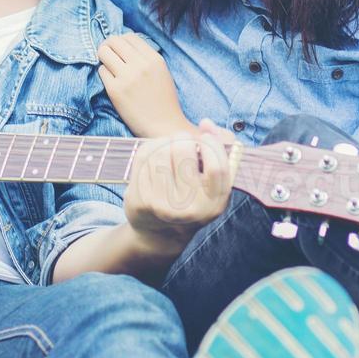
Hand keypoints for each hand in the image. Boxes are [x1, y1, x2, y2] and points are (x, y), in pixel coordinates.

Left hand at [97, 33, 188, 137]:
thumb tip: (124, 44)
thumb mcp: (162, 72)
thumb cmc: (163, 101)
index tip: (119, 50)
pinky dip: (104, 73)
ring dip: (103, 57)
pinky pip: (101, 71)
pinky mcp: (115, 91)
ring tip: (108, 66)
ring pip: (104, 52)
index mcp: (154, 59)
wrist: (164, 127)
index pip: (129, 36)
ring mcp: (127, 77)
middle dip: (108, 45)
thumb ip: (146, 58)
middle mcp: (141, 65)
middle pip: (114, 41)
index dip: (121, 41)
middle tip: (108, 54)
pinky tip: (112, 81)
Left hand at [124, 120, 234, 253]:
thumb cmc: (191, 200)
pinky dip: (150, 149)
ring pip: (162, 150)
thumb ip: (216, 152)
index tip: (206, 138)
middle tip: (183, 142)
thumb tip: (206, 123)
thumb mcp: (212, 184)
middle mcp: (189, 209)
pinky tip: (155, 159)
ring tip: (169, 151)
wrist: (159, 234)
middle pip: (184, 152)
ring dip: (166, 143)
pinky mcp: (141, 200)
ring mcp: (162, 206)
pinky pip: (144, 157)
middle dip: (184, 139)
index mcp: (213, 205)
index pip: (217, 168)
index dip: (212, 145)